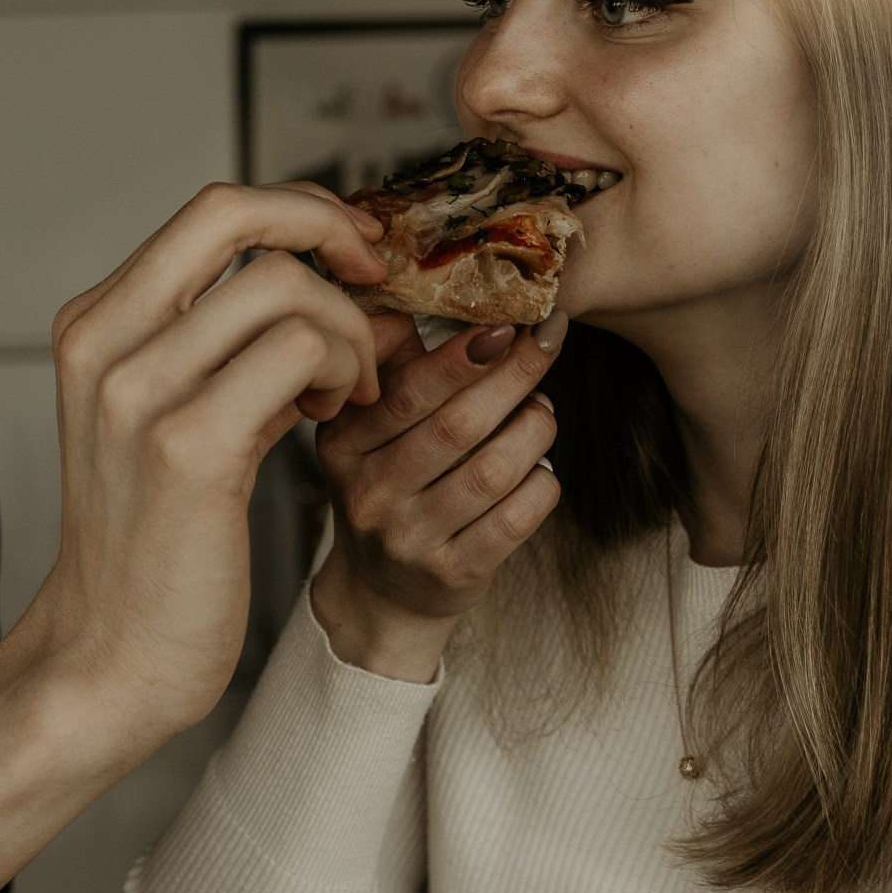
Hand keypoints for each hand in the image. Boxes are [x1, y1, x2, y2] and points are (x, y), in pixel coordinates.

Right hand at [20, 182, 388, 747]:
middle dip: (330, 232)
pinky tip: (331, 417)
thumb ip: (218, 342)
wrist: (111, 655)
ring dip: (345, 330)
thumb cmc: (152, 543)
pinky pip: (302, 352)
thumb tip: (322, 275)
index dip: (298, 210)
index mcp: (93, 325)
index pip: (209, 210)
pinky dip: (343, 372)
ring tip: (345, 391)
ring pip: (283, 286)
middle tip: (373, 285)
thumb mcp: (166, 415)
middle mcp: (104, 343)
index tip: (350, 251)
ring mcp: (139, 391)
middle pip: (236, 214)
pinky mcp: (188, 445)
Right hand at [308, 313, 565, 679]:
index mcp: (342, 444)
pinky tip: (541, 467)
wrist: (382, 593)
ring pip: (492, 472)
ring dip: (533, 429)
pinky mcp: (452, 573)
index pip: (405, 392)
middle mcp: (368, 493)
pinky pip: (516, 519)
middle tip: (548, 343)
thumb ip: (389, 366)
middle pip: (456, 427)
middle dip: (513, 376)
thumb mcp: (367, 430)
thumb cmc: (386, 488)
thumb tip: (407, 299)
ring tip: (542, 408)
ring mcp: (409, 539)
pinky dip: (541, 483)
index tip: (508, 324)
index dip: (462, 356)